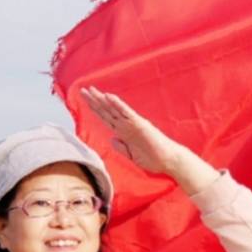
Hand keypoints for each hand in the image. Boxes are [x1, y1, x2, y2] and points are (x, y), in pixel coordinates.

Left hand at [80, 87, 216, 193]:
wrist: (168, 161)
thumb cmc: (153, 159)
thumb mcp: (132, 156)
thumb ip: (122, 148)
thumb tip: (111, 139)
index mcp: (124, 132)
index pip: (106, 118)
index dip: (96, 109)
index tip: (85, 101)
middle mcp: (127, 125)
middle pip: (107, 111)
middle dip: (94, 101)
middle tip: (82, 90)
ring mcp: (133, 123)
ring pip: (114, 109)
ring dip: (102, 100)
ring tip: (91, 90)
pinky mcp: (140, 124)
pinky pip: (127, 112)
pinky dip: (118, 104)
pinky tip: (109, 97)